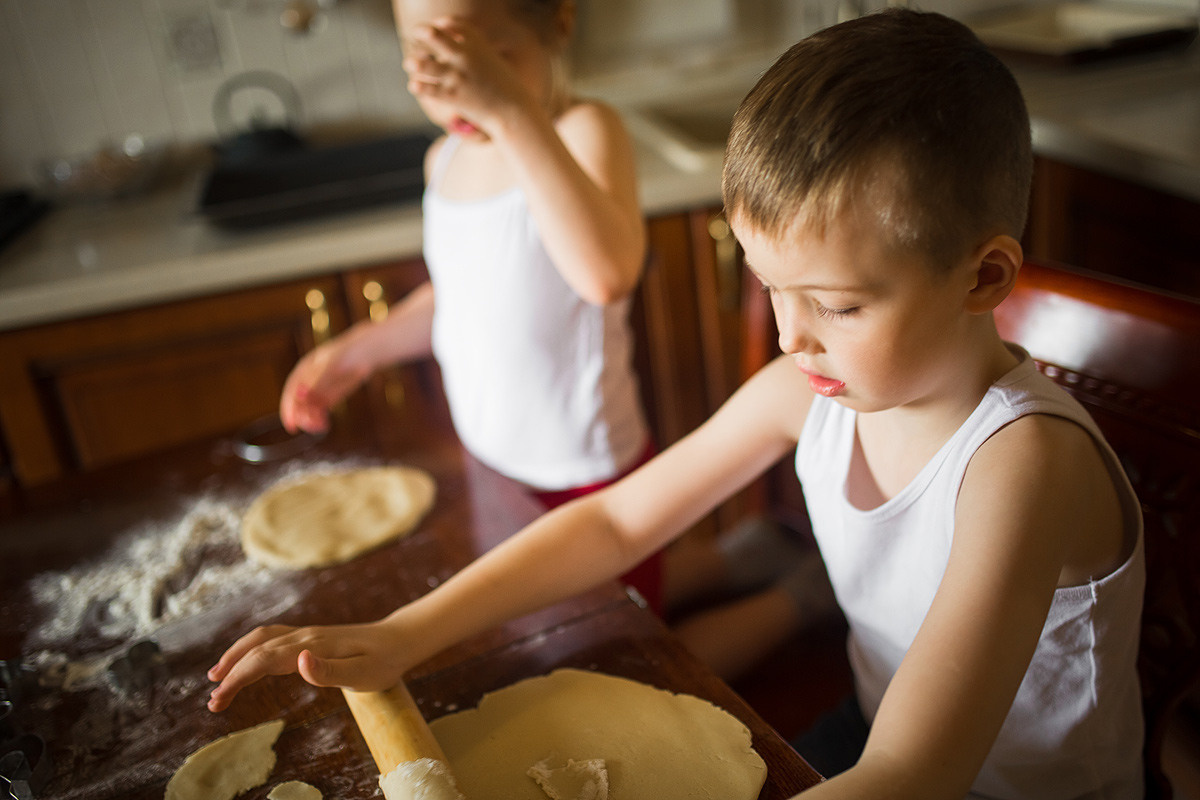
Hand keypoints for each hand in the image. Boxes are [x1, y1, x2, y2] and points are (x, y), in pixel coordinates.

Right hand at [206, 621, 409, 711]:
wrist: (399, 640)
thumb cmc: (384, 662)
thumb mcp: (363, 674)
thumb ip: (331, 671)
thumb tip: (300, 662)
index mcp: (312, 646)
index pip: (264, 660)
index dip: (238, 678)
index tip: (219, 700)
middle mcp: (304, 636)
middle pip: (257, 650)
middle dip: (230, 673)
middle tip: (213, 703)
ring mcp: (306, 635)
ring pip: (261, 640)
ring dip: (236, 657)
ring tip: (216, 678)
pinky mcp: (310, 639)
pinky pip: (272, 640)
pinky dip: (251, 650)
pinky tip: (246, 662)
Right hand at [279, 335, 370, 433]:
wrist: (364, 354)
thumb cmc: (346, 355)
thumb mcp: (332, 367)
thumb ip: (316, 381)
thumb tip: (300, 395)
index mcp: (303, 371)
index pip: (291, 392)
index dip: (288, 408)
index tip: (291, 424)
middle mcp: (308, 382)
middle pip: (299, 403)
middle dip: (301, 416)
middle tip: (310, 426)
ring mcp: (318, 390)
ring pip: (309, 409)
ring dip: (311, 419)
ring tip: (320, 427)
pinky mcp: (329, 397)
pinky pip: (320, 411)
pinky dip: (320, 419)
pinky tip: (324, 425)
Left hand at [402, 17, 538, 137]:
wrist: (514, 110)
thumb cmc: (505, 88)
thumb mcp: (492, 63)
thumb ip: (475, 52)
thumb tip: (457, 51)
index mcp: (477, 44)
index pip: (453, 24)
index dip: (442, 23)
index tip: (437, 25)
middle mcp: (464, 55)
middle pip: (433, 36)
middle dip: (421, 33)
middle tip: (416, 34)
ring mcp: (456, 75)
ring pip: (423, 64)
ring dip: (414, 63)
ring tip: (410, 64)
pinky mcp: (451, 95)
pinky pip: (426, 88)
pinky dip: (417, 86)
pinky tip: (414, 85)